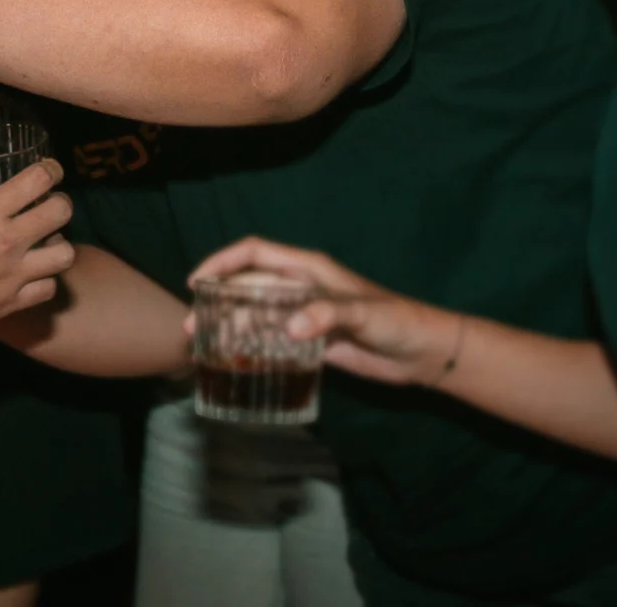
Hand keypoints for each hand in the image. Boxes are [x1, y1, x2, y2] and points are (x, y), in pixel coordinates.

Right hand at [0, 160, 75, 335]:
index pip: (39, 180)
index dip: (51, 170)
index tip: (50, 170)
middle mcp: (7, 242)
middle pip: (62, 213)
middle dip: (60, 204)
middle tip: (49, 205)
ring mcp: (12, 276)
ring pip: (64, 255)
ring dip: (58, 245)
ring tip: (44, 243)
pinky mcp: (8, 305)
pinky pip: (47, 289)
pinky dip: (44, 280)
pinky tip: (32, 274)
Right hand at [186, 237, 463, 387]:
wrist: (423, 352)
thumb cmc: (396, 320)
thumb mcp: (363, 314)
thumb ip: (327, 315)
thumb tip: (288, 329)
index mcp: (309, 269)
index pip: (256, 254)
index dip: (223, 262)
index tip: (196, 282)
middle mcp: (301, 289)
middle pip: (248, 286)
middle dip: (218, 300)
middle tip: (193, 327)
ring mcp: (305, 316)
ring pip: (256, 314)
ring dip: (230, 326)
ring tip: (205, 346)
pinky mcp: (313, 343)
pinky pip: (272, 341)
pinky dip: (252, 347)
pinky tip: (236, 362)